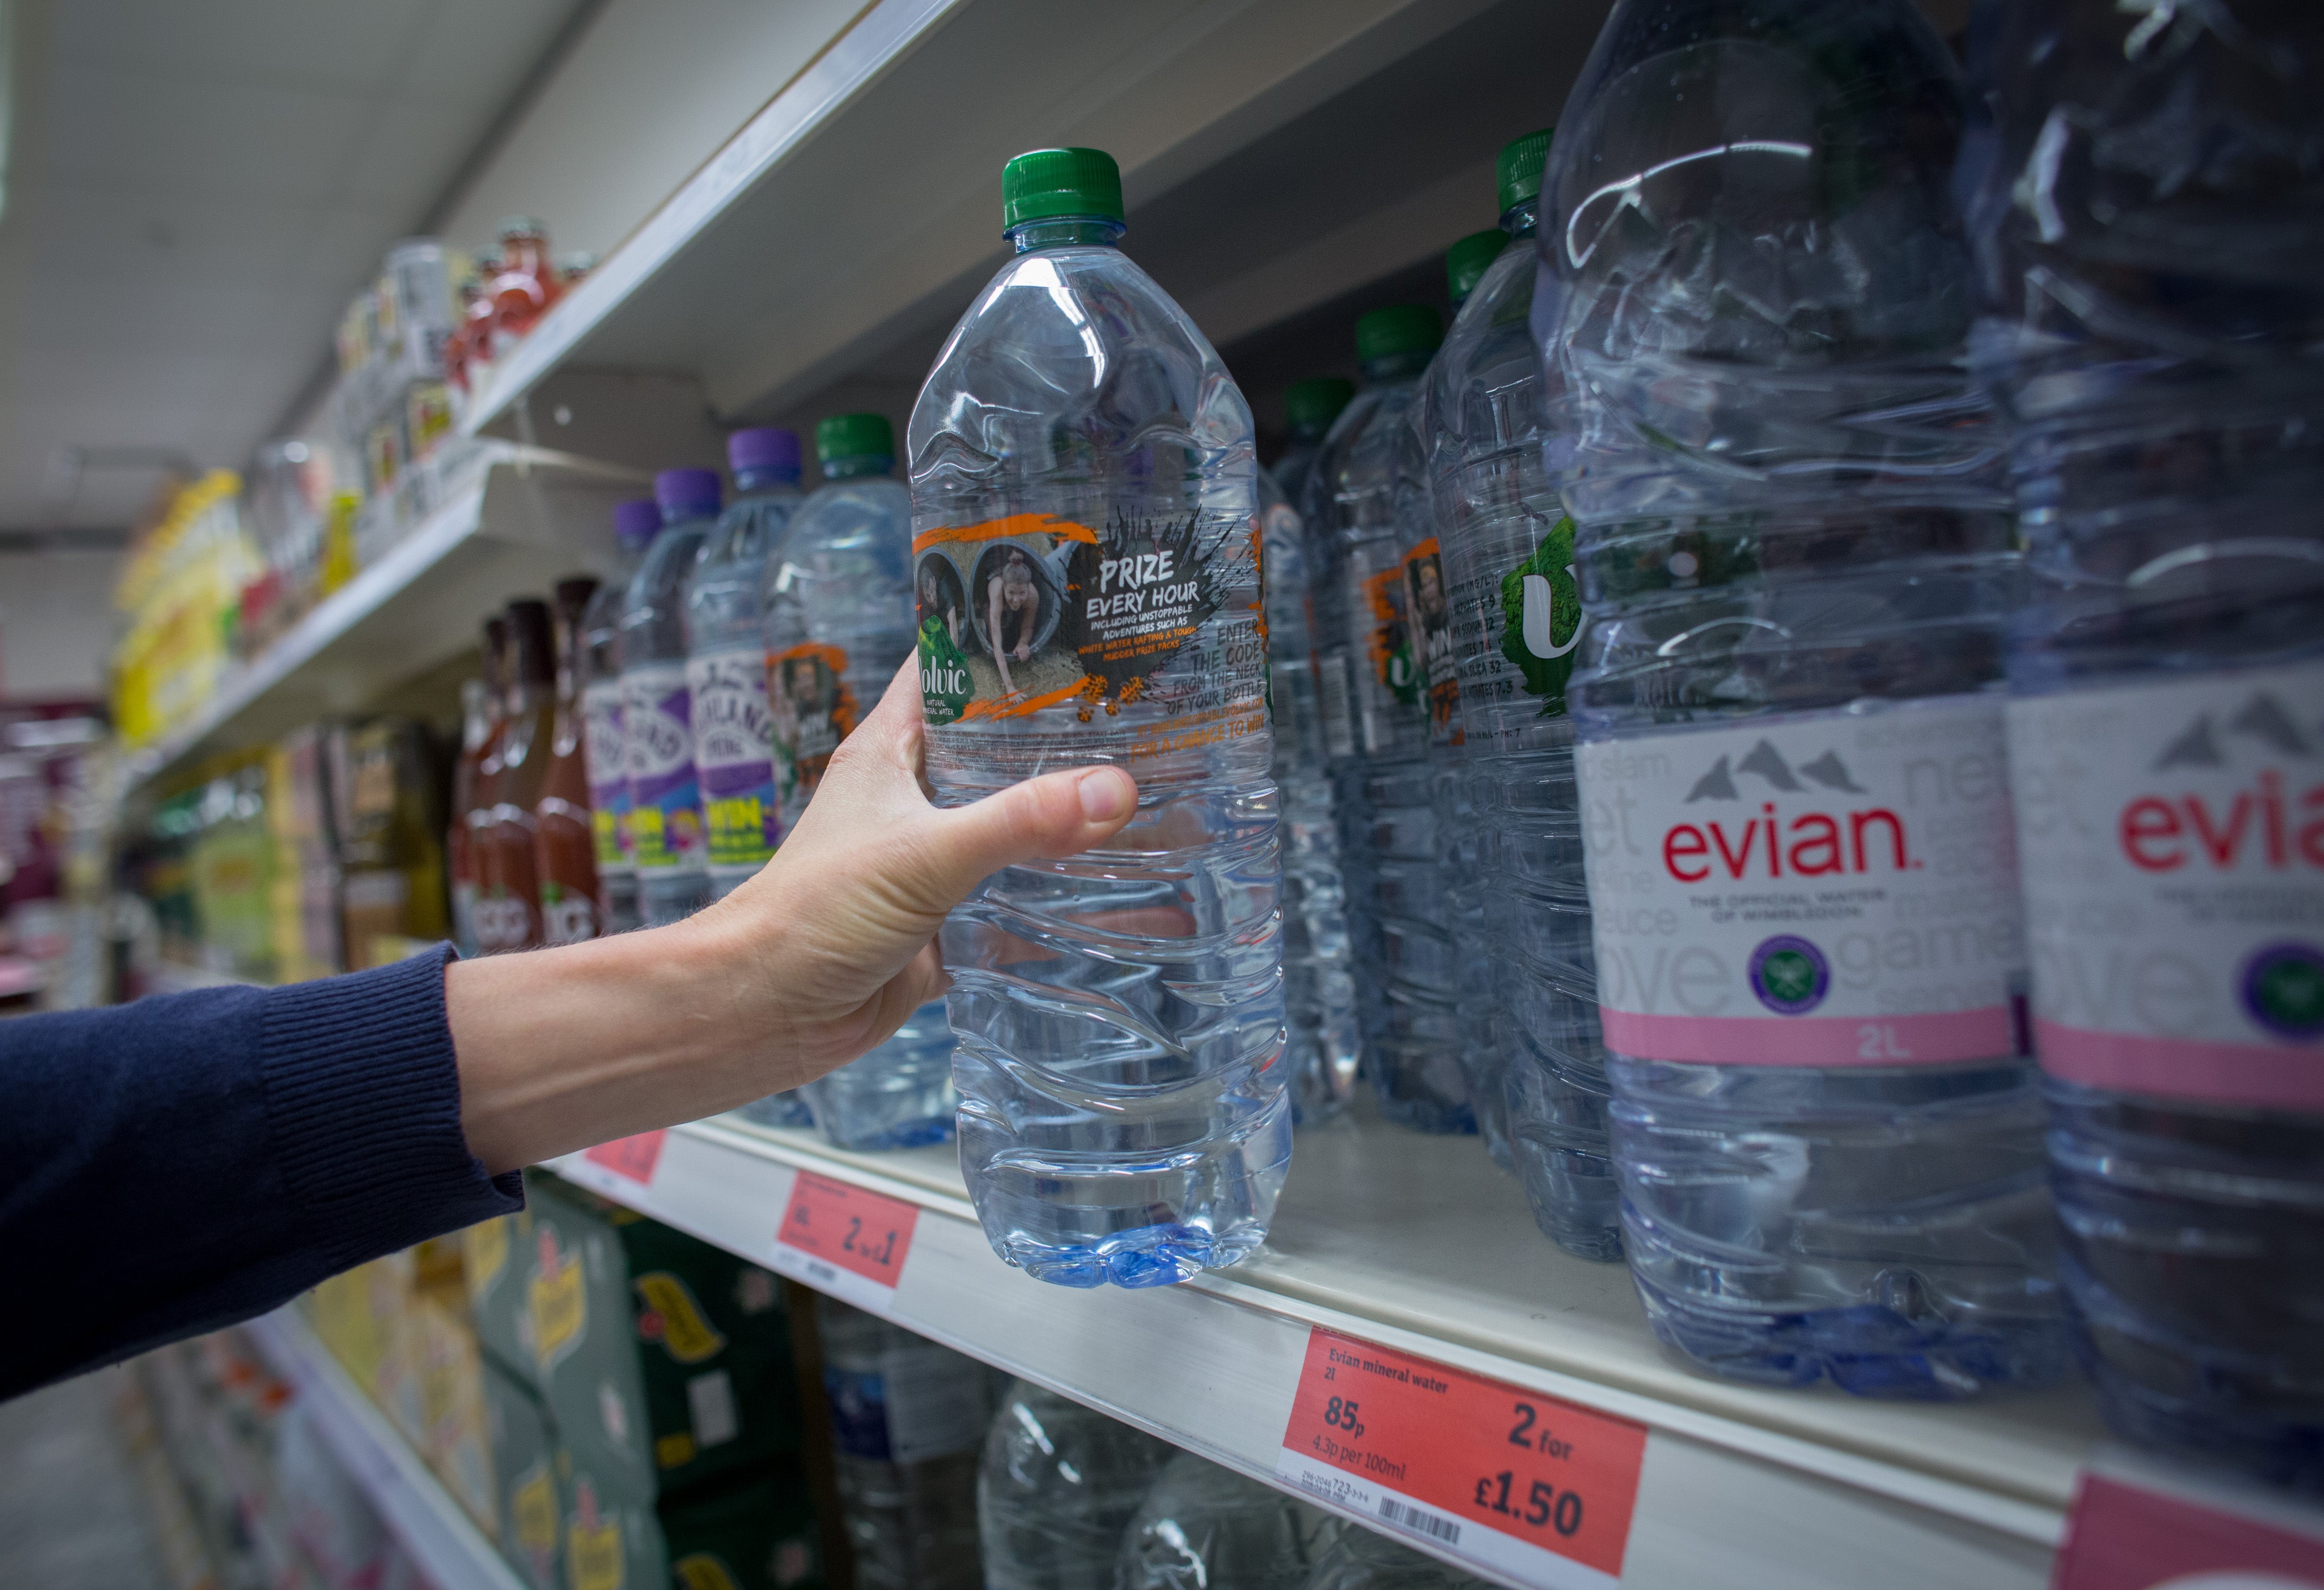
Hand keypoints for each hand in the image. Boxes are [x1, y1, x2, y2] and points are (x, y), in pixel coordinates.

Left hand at [449, 658, 1136, 1172]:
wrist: (768, 1013)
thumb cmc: (814, 914)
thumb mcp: (923, 855)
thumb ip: (1020, 822)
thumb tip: (1114, 790)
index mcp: (891, 751)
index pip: (949, 668)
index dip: (1004, 640)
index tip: (1080, 623)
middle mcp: (915, 797)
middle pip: (997, 747)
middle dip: (1063, 735)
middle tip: (1148, 713)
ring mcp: (934, 859)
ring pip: (1014, 823)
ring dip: (1068, 816)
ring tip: (1156, 790)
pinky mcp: (950, 919)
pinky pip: (1018, 898)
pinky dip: (1062, 894)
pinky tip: (1126, 886)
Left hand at [1014, 642, 1030, 661]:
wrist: (1022, 642)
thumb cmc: (1018, 646)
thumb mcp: (1015, 649)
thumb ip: (1014, 652)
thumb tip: (1015, 655)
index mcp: (1019, 650)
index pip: (1021, 656)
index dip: (1021, 659)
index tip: (1021, 660)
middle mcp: (1022, 650)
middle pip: (1023, 656)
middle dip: (1023, 659)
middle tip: (1023, 660)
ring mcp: (1025, 650)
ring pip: (1026, 655)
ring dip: (1026, 658)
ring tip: (1025, 659)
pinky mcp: (1028, 649)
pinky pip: (1028, 653)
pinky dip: (1028, 656)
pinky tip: (1027, 657)